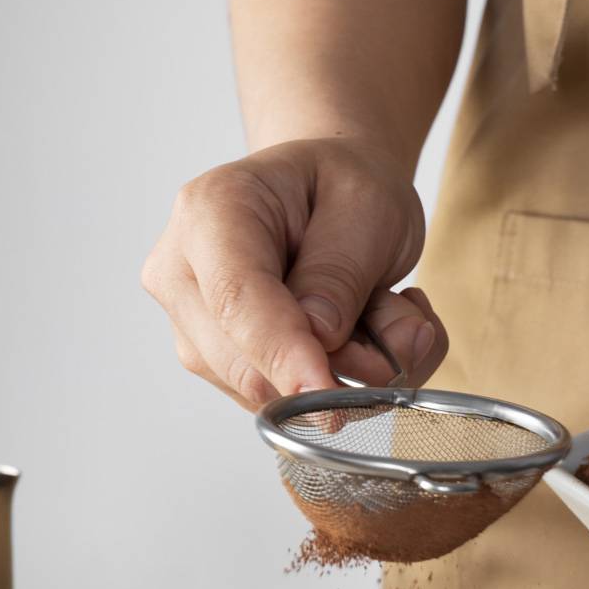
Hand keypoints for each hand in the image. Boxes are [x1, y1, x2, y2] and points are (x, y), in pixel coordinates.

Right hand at [142, 138, 447, 407]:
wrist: (326, 192)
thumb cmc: (342, 187)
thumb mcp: (368, 207)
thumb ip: (341, 273)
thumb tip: (319, 341)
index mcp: (211, 211)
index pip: (234, 299)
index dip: (282, 353)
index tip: (330, 392)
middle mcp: (182, 272)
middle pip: (242, 363)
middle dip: (333, 369)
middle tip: (406, 329)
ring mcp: (192, 324)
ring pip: (266, 393)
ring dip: (345, 374)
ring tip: (381, 312)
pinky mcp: (217, 362)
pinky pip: (281, 401)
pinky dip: (334, 384)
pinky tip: (359, 334)